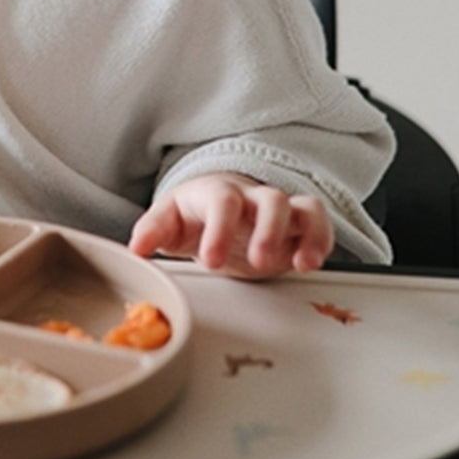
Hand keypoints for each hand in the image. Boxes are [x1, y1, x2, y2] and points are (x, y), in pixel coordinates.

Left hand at [128, 173, 332, 277]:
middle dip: (268, 231)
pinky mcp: (296, 225)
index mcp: (217, 194)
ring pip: (300, 206)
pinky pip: (317, 220)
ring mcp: (275, 210)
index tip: (212, 259)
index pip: (223, 202)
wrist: (216, 207)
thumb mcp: (170, 221)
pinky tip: (311, 263)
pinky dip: (321, 239)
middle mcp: (251, 198)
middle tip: (259, 262)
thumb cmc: (193, 214)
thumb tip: (136, 248)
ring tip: (302, 264)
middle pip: (270, 199)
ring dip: (304, 234)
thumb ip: (153, 231)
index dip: (219, 229)